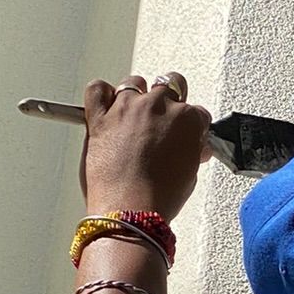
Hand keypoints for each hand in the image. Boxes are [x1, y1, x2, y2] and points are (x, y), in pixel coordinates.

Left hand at [79, 74, 211, 219]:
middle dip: (168, 103)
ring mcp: (127, 108)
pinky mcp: (100, 116)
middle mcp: (158, 105)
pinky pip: (97, 88)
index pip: (196, 111)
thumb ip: (191, 149)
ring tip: (133, 119)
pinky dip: (102, 93)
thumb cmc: (159, 197)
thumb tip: (190, 145)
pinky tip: (108, 106)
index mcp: (186, 118)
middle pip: (169, 85)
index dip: (190, 125)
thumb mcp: (189, 173)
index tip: (184, 136)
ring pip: (134, 83)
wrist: (129, 211)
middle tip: (161, 124)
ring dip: (136, 97)